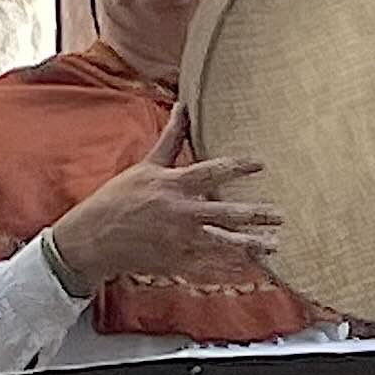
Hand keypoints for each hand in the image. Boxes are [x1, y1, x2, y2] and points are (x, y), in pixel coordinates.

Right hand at [48, 106, 283, 290]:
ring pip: (223, 244)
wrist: (94, 239)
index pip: (214, 172)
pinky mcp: (176, 262)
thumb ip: (170, 138)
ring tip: (273, 245)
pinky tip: (250, 268)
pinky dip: (230, 269)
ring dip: (250, 245)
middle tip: (280, 214)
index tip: (261, 164)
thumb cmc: (118, 199)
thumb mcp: (145, 165)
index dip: (240, 166)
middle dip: (256, 214)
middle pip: (227, 213)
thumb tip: (182, 106)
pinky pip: (209, 267)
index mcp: (174, 185)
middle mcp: (181, 213)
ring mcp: (180, 241)